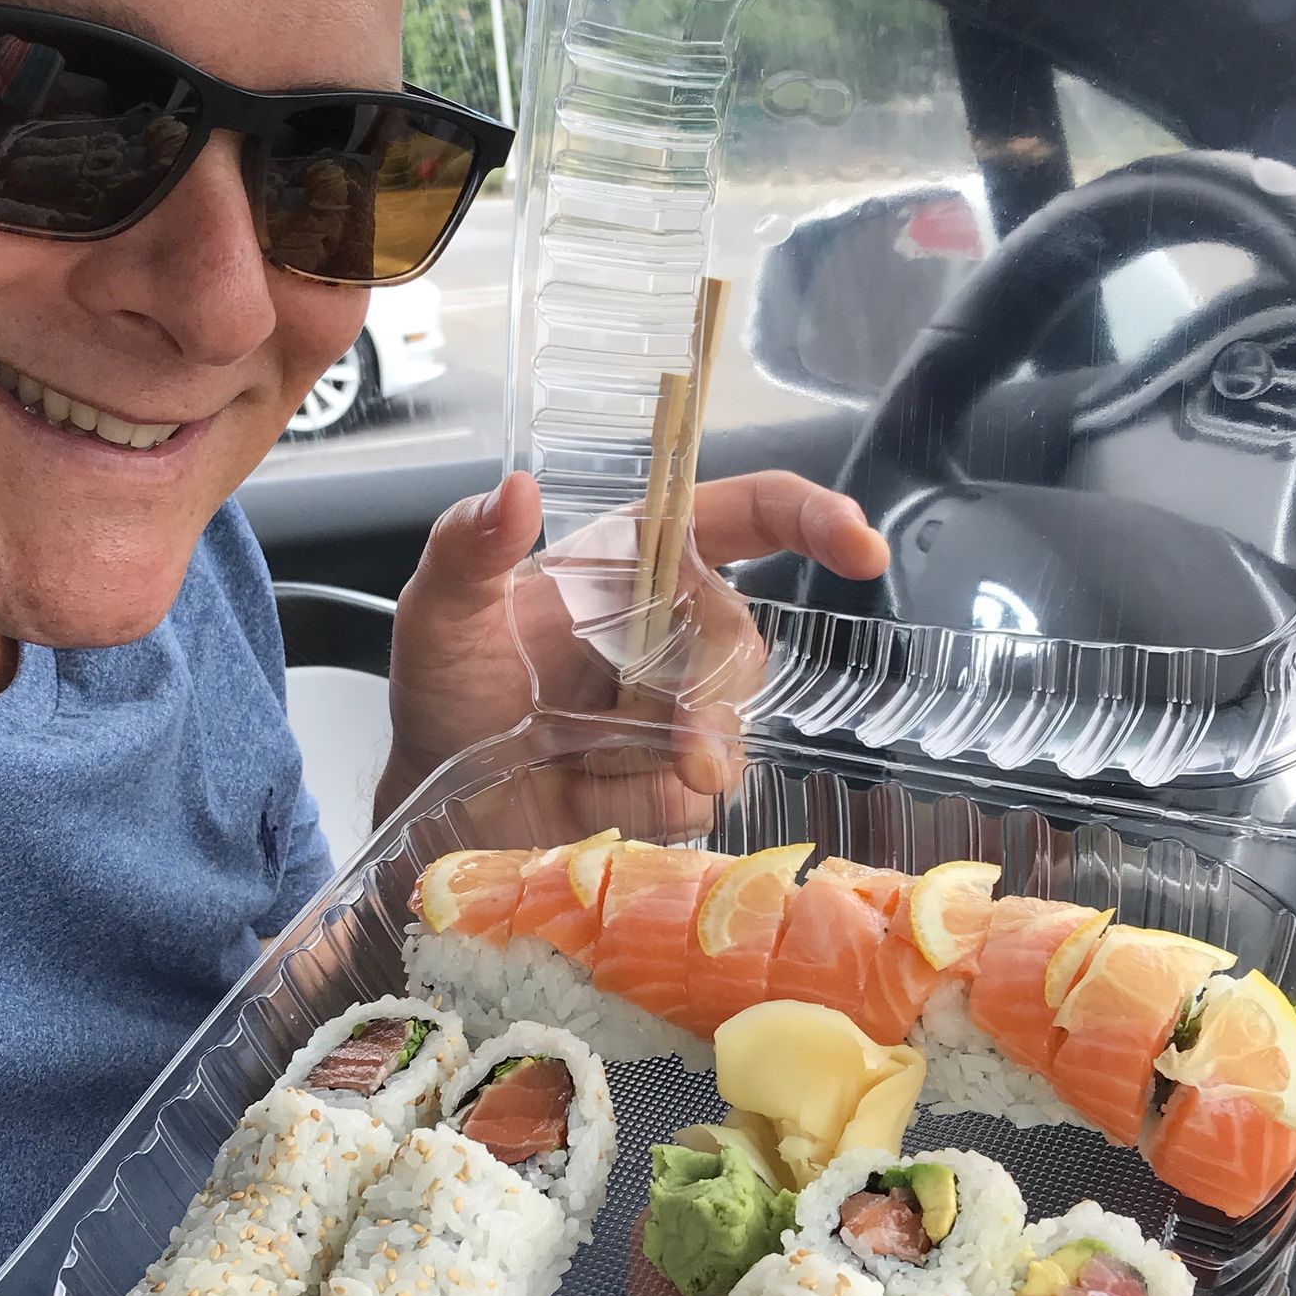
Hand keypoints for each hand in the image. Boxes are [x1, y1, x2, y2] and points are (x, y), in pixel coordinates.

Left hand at [377, 468, 886, 827]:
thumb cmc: (444, 694)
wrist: (435, 804)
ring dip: (683, 755)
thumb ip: (468, 547)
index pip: (741, 516)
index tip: (859, 545)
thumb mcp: (436, 613)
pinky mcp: (674, 777)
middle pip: (739, 641)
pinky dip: (645, 798)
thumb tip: (516, 490)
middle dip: (717, 696)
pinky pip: (699, 790)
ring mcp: (676, 707)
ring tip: (601, 775)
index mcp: (630, 561)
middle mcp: (665, 627)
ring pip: (730, 723)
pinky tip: (587, 796)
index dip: (811, 519)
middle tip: (689, 749)